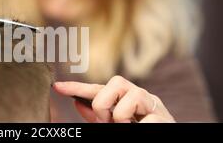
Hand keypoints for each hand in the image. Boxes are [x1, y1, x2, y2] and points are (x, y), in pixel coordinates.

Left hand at [53, 76, 174, 122]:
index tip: (56, 86)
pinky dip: (140, 129)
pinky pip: (144, 121)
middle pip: (113, 84)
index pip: (96, 90)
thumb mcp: (115, 125)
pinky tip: (145, 128)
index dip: (75, 88)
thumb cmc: (138, 130)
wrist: (166, 137)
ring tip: (131, 127)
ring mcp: (151, 103)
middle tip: (111, 122)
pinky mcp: (163, 116)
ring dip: (122, 121)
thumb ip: (98, 117)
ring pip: (126, 103)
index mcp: (122, 97)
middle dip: (105, 107)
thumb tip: (79, 104)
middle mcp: (136, 94)